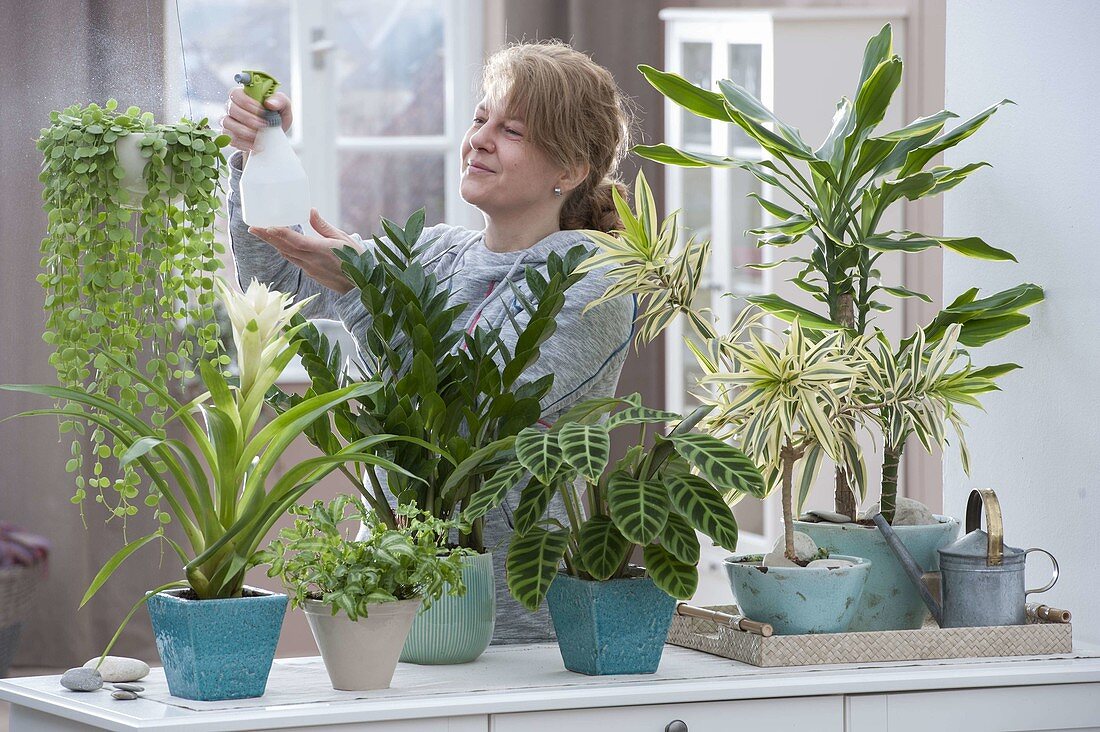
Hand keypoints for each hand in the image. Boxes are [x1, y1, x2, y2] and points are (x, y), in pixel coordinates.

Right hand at [221, 89, 293, 152]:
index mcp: (244, 96)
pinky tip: (254, 145)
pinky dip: (243, 143)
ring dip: (244, 131)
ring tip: (258, 136)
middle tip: (262, 125)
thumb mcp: (284, 108)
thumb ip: (280, 100)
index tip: (261, 111)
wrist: (275, 138)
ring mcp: (229, 121)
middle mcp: (233, 107)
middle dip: (248, 118)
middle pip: (231, 108)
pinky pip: (230, 138)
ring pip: (227, 123)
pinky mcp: (229, 135)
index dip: (246, 102)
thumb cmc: (277, 118)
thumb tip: (269, 103)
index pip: (236, 93)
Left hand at [249, 209, 363, 294]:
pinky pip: (294, 260)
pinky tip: (279, 244)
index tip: (268, 226)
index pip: (297, 242)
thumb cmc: (357, 259)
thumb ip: (324, 226)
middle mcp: (313, 261)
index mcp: (323, 250)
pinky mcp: (312, 274)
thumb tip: (311, 211)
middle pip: (286, 248)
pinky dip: (285, 251)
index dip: (281, 234)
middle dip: (268, 237)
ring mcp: (311, 269)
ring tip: (261, 233)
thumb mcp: (344, 239)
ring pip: (287, 255)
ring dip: (274, 244)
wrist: (363, 285)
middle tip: (253, 227)